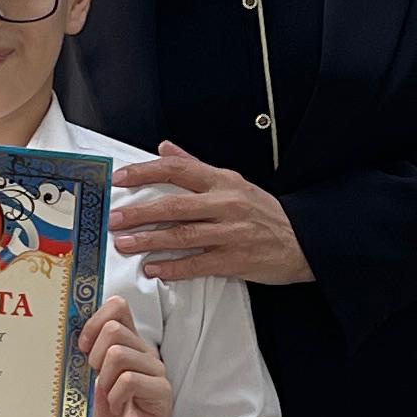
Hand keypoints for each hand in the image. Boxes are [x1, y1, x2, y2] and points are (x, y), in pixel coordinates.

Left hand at [80, 297, 176, 416]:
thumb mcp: (89, 385)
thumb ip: (84, 360)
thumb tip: (62, 337)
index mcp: (127, 345)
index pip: (117, 307)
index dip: (94, 320)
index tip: (82, 346)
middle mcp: (144, 353)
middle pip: (114, 327)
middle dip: (93, 353)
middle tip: (94, 377)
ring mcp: (155, 372)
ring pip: (120, 353)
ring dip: (104, 377)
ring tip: (107, 395)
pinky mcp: (161, 392)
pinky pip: (130, 379)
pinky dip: (115, 395)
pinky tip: (117, 407)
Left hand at [109, 141, 313, 287]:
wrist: (303, 240)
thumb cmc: (264, 212)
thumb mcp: (233, 181)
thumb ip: (195, 165)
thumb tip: (165, 148)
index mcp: (222, 181)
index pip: (177, 169)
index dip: (146, 172)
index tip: (121, 178)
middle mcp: (225, 204)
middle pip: (174, 205)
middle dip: (139, 212)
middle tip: (114, 218)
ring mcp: (230, 233)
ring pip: (182, 235)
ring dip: (149, 240)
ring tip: (125, 244)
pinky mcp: (235, 260)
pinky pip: (198, 264)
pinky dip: (173, 267)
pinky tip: (155, 269)